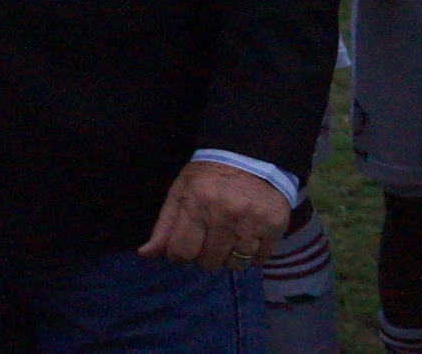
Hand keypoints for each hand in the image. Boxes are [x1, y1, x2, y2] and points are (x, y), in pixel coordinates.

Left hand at [138, 160, 289, 270]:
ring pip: (235, 265)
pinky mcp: (275, 227)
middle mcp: (225, 216)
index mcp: (196, 204)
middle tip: (208, 236)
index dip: (179, 254)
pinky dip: (251, 255)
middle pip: (209, 262)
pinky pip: (260, 260)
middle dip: (204, 254)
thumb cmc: (208, 176)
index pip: (182, 251)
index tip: (183, 247)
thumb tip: (145, 255)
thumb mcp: (180, 192)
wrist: (251, 156)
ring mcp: (252, 223)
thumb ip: (164, 226)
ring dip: (228, 256)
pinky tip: (246, 238)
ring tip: (228, 237)